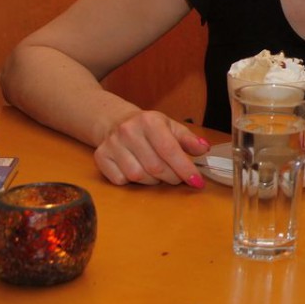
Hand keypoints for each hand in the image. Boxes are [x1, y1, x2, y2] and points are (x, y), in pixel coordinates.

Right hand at [93, 110, 209, 186]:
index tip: (197, 182)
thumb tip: (203, 149)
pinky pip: (120, 180)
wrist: (115, 121)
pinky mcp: (101, 156)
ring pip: (138, 176)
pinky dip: (133, 182)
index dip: (185, 169)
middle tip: (178, 178)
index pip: (170, 150)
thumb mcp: (171, 127)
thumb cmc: (150, 128)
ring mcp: (112, 144)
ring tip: (158, 173)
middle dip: (172, 177)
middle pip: (155, 167)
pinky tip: (139, 171)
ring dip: (153, 181)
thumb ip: (189, 139)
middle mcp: (128, 131)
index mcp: (150, 121)